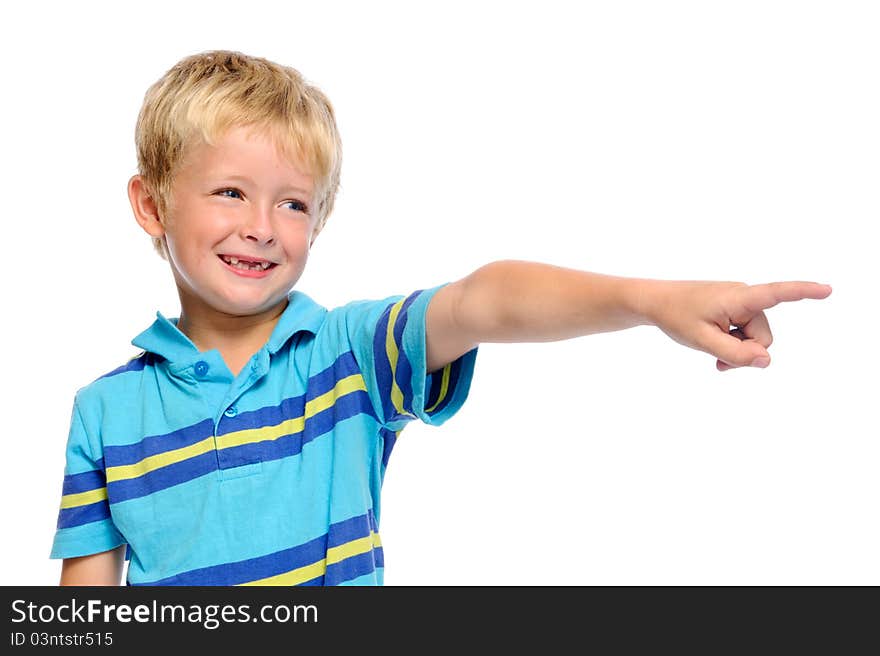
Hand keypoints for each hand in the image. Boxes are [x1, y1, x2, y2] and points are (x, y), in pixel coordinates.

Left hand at [644, 279, 832, 370]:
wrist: (653, 302)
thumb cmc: (675, 316)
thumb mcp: (702, 341)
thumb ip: (735, 354)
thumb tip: (767, 361)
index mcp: (739, 297)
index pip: (777, 294)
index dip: (804, 293)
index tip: (828, 290)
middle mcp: (745, 296)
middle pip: (763, 337)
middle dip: (746, 352)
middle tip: (717, 361)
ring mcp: (740, 303)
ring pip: (754, 339)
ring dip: (737, 350)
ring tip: (712, 353)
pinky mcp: (734, 309)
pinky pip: (744, 333)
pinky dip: (732, 344)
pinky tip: (715, 349)